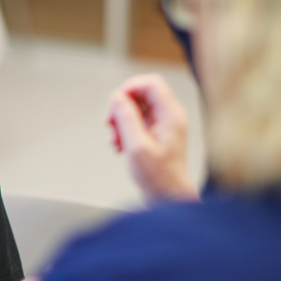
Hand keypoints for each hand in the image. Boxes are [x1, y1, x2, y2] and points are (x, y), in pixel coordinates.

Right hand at [107, 74, 198, 201]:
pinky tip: (120, 145)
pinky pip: (137, 121)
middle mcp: (170, 116)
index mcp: (171, 115)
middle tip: (110, 125)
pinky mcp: (157, 133)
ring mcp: (164, 124)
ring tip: (115, 140)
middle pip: (141, 94)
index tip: (114, 103)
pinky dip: (124, 129)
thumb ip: (126, 118)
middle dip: (121, 107)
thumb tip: (116, 97)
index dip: (129, 88)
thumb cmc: (158, 177)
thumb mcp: (137, 147)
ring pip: (137, 108)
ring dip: (120, 120)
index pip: (150, 83)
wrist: (168, 197)